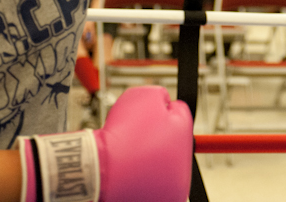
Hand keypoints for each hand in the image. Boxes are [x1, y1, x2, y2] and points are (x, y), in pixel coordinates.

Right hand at [16, 85, 192, 201]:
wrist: (100, 169)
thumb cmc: (121, 134)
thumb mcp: (144, 97)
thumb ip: (162, 95)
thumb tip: (167, 102)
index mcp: (186, 136)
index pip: (179, 114)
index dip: (161, 110)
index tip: (148, 116)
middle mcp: (185, 165)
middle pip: (173, 140)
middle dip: (158, 134)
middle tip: (137, 136)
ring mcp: (174, 186)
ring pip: (162, 161)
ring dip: (151, 155)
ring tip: (132, 152)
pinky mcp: (160, 199)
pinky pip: (152, 180)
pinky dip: (143, 174)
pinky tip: (131, 169)